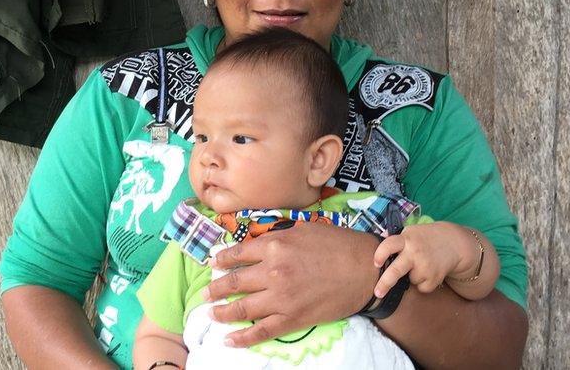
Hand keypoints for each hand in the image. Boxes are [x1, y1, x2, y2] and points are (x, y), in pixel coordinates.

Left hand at [202, 222, 379, 346]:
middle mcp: (273, 271)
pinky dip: (242, 338)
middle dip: (215, 288)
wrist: (364, 270)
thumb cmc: (338, 245)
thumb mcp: (304, 229)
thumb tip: (257, 242)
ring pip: (242, 308)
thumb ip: (277, 235)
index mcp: (275, 246)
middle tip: (205, 292)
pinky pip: (261, 331)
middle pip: (234, 282)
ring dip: (222, 312)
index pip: (238, 254)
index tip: (212, 263)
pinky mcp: (293, 318)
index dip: (222, 260)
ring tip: (210, 313)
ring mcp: (281, 297)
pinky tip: (228, 340)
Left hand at [372, 222, 474, 296]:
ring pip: (410, 280)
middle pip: (396, 270)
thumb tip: (379, 238)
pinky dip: (424, 283)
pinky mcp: (435, 277)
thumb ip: (395, 239)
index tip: (375, 263)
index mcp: (406, 239)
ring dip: (412, 277)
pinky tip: (429, 271)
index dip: (380, 254)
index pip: (389, 245)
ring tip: (421, 265)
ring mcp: (425, 266)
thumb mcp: (411, 233)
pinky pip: (421, 288)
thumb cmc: (425, 239)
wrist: (453, 243)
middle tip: (377, 293)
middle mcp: (414, 252)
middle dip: (385, 283)